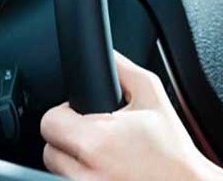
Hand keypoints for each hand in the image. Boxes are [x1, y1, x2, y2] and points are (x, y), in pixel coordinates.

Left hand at [41, 53, 222, 180]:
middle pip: (50, 148)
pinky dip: (86, 175)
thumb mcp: (154, 97)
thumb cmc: (172, 148)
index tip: (83, 117)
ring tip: (108, 156)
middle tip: (101, 137)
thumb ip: (125, 70)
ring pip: (59, 169)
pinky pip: (72, 180)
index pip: (50, 121)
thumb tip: (109, 55)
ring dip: (77, 161)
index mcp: (96, 140)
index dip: (67, 114)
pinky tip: (109, 170)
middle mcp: (84, 172)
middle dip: (72, 139)